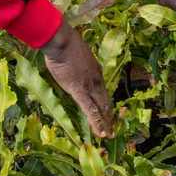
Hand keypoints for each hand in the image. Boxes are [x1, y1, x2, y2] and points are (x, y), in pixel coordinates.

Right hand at [42, 20, 113, 137]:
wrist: (62, 40)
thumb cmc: (65, 45)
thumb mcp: (77, 56)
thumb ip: (80, 66)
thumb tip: (75, 69)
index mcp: (96, 72)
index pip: (103, 92)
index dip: (105, 104)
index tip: (108, 113)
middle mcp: (97, 80)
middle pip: (105, 102)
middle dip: (109, 117)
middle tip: (113, 129)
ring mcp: (90, 86)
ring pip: (101, 108)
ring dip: (105, 123)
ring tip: (108, 135)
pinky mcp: (80, 91)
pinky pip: (90, 110)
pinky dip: (96, 122)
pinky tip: (100, 132)